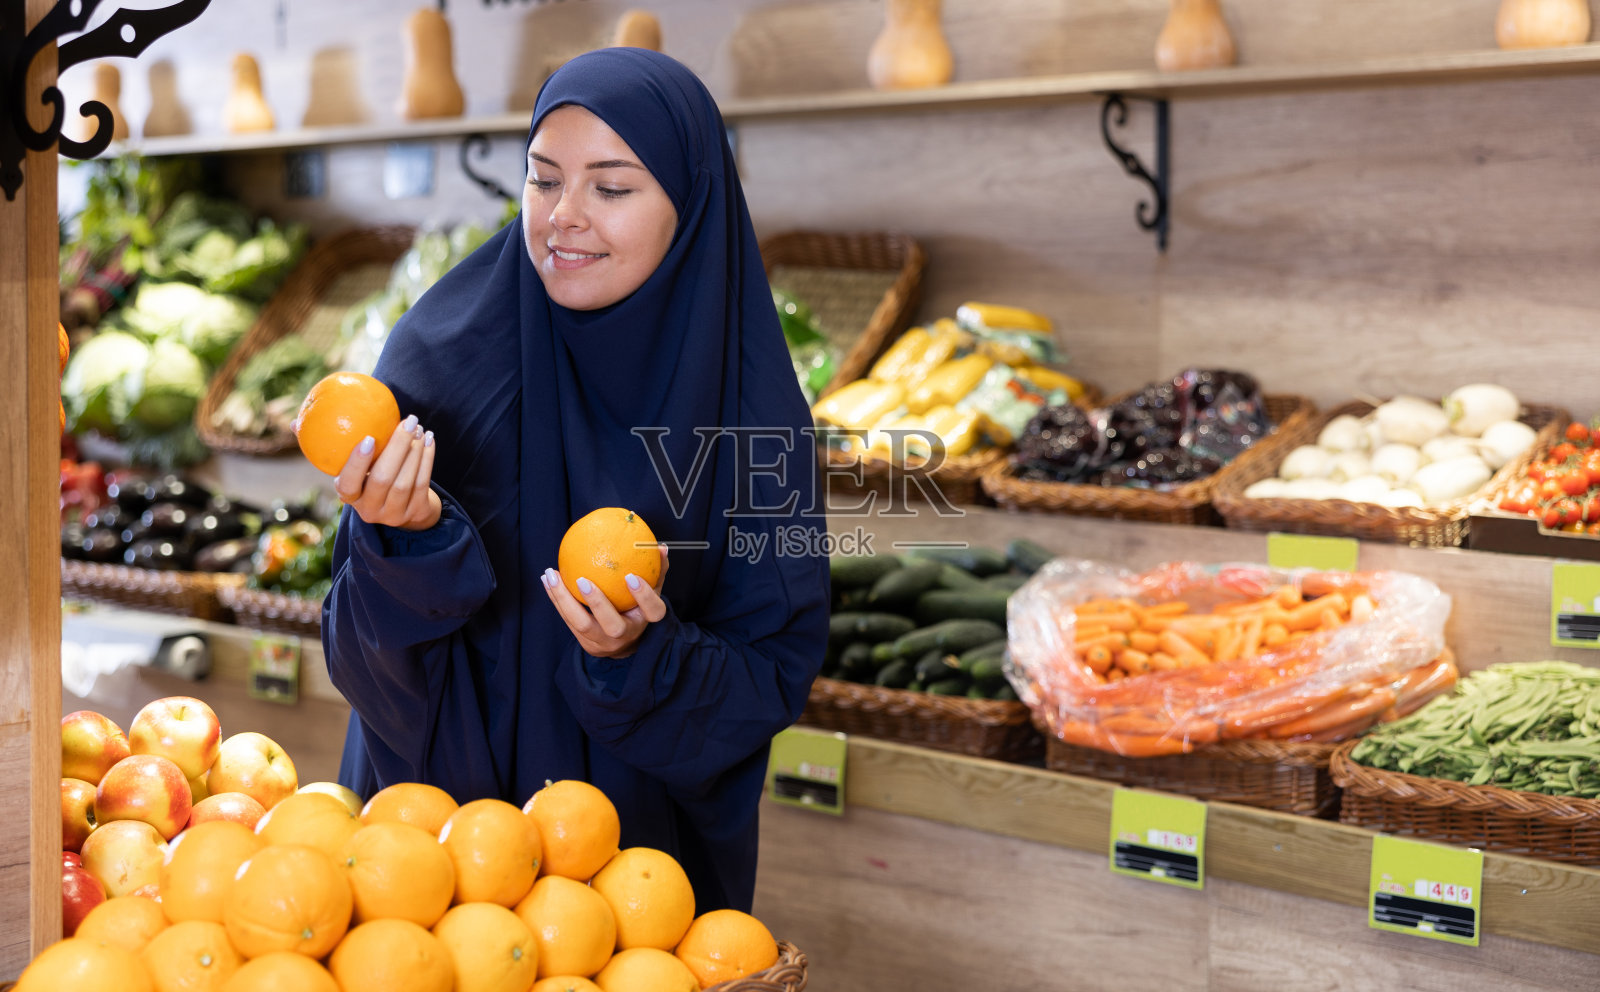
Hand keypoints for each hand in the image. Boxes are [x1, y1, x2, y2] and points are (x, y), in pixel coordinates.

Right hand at [328, 415, 441, 529]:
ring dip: (415, 451)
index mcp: (349, 495)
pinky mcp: (415, 512)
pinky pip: (422, 483)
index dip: (357, 463)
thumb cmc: (375, 475)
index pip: (348, 483)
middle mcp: (368, 509)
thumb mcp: (360, 468)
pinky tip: (429, 439)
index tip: (369, 438)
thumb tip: (330, 416)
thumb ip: (352, 447)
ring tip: (419, 428)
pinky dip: (427, 458)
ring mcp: (393, 515)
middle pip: (383, 479)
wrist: (404, 506)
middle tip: (409, 421)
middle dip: (398, 447)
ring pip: (405, 482)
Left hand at [542, 546, 669, 658]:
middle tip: (582, 579)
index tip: (630, 575)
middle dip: (597, 603)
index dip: (643, 595)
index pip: (652, 610)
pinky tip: (547, 578)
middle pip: (612, 625)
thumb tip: (661, 546)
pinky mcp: (584, 642)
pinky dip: (556, 599)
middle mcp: (625, 635)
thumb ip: (655, 571)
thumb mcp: (650, 593)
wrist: (622, 644)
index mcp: (645, 621)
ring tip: (551, 574)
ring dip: (564, 599)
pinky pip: (567, 620)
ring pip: (581, 624)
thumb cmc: (637, 608)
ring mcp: (603, 642)